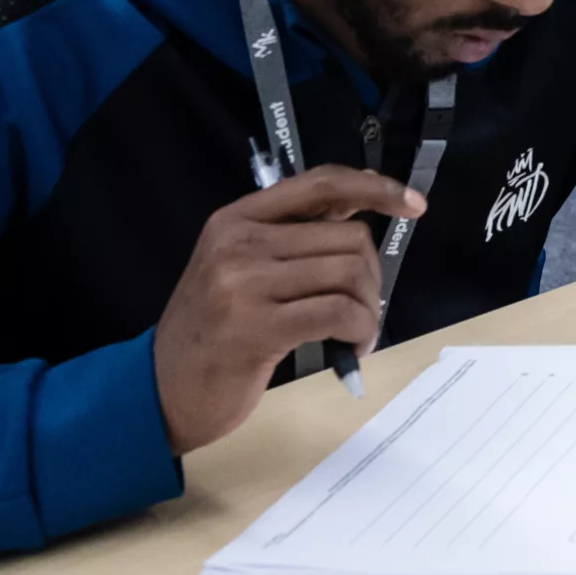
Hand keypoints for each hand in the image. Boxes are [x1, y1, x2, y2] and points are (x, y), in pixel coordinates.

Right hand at [152, 167, 421, 454]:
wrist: (162, 390)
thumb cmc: (213, 331)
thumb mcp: (238, 269)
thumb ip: (290, 239)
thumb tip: (362, 214)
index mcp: (236, 219)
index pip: (320, 184)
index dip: (374, 187)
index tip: (414, 203)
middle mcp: (238, 242)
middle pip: (347, 236)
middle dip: (372, 274)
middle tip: (364, 307)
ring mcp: (244, 284)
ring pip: (349, 273)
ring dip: (370, 307)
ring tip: (358, 330)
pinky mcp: (257, 328)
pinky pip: (339, 313)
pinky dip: (361, 330)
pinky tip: (354, 347)